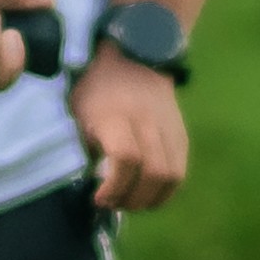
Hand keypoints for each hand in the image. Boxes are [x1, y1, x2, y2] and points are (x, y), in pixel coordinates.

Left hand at [76, 40, 189, 213]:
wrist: (133, 57)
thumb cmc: (95, 89)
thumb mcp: (77, 115)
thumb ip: (84, 150)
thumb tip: (90, 187)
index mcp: (116, 116)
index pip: (126, 158)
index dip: (115, 186)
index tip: (99, 197)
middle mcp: (147, 121)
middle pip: (155, 172)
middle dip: (134, 199)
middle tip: (115, 203)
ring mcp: (170, 127)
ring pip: (174, 175)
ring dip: (153, 199)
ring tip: (132, 200)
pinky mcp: (182, 134)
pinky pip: (181, 170)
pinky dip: (165, 189)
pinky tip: (147, 192)